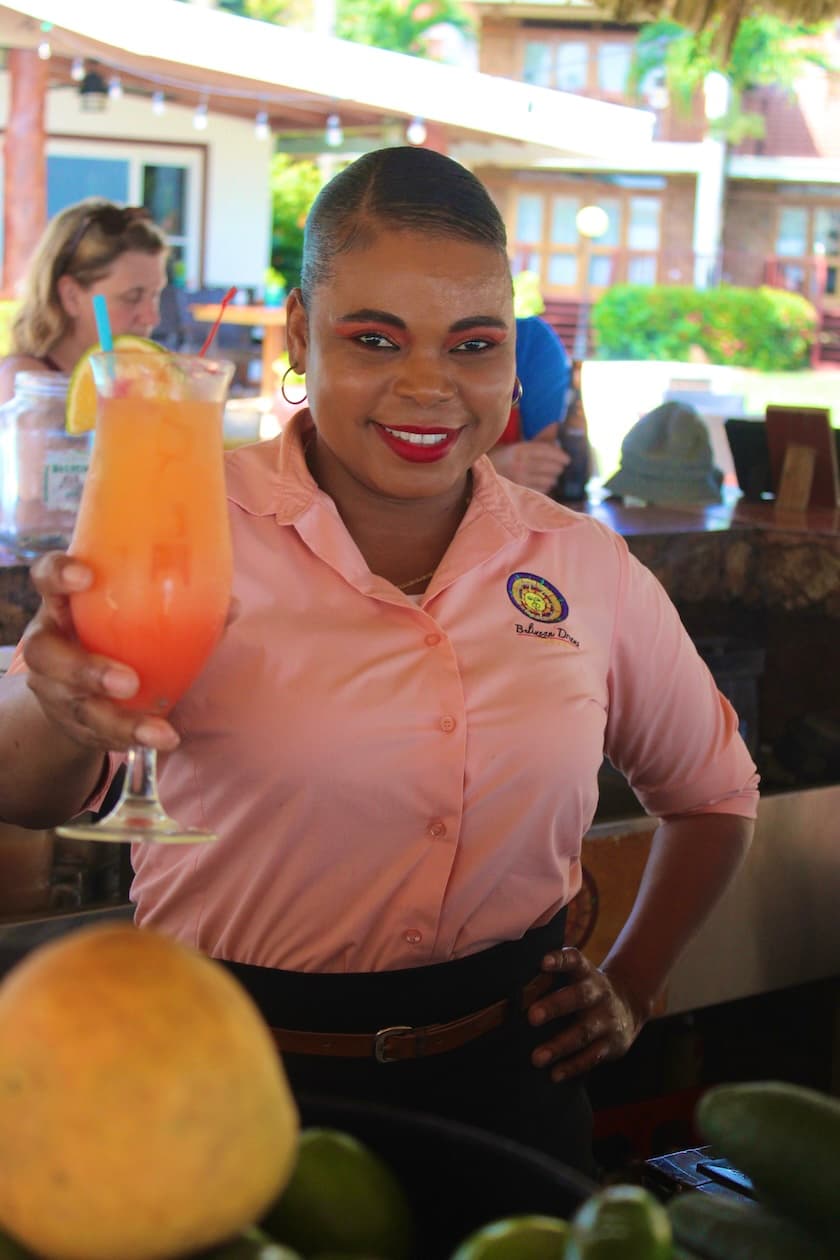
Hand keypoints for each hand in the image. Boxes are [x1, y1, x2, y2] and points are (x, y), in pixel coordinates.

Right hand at [21, 553, 179, 753]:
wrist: (78, 689)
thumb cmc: (114, 635)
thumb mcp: (134, 615)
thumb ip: (180, 607)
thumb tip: (231, 606)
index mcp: (64, 603)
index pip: (46, 576)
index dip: (59, 574)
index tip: (85, 576)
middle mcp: (48, 643)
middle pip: (46, 654)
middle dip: (85, 669)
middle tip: (128, 681)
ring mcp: (53, 686)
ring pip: (74, 704)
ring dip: (117, 720)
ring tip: (157, 731)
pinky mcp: (68, 721)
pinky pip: (94, 734)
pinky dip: (130, 738)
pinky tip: (161, 739)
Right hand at [488, 440, 570, 493]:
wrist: (481, 476)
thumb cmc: (502, 459)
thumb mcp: (517, 446)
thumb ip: (538, 438)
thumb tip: (556, 425)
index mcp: (519, 450)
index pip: (545, 451)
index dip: (559, 455)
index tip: (567, 459)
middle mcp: (519, 464)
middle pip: (549, 466)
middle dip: (558, 467)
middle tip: (560, 467)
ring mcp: (519, 479)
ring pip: (548, 480)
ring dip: (553, 478)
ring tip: (551, 476)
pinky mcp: (520, 491)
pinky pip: (541, 490)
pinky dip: (546, 486)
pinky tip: (543, 483)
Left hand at [527, 948, 646, 1082]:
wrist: (628, 1007)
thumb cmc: (586, 991)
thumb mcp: (577, 977)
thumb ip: (552, 977)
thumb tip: (509, 982)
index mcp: (586, 973)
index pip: (574, 960)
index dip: (560, 959)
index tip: (543, 962)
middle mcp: (599, 993)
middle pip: (578, 997)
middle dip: (555, 1006)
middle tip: (532, 1016)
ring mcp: (607, 1019)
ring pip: (583, 1032)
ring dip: (559, 1045)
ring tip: (536, 1058)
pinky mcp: (612, 1044)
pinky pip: (592, 1057)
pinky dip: (573, 1066)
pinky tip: (555, 1074)